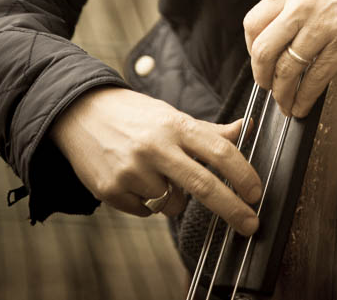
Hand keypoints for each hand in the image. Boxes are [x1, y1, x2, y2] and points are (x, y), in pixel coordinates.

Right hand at [48, 86, 260, 234]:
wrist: (80, 113)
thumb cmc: (134, 115)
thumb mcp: (171, 115)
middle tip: (251, 224)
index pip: (219, 151)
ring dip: (174, 197)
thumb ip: (209, 130)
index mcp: (175, 125)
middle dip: (233, 209)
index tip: (256, 192)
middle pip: (204, 186)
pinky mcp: (112, 190)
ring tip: (156, 172)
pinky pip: (146, 212)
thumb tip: (246, 128)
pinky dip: (147, 202)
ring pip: (174, 204)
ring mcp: (132, 171)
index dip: (243, 174)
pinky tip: (135, 179)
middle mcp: (155, 147)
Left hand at [243, 0, 336, 118]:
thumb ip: (300, 0)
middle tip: (268, 87)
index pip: (253, 23)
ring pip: (287, 70)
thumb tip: (288, 27)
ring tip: (286, 104)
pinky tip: (304, 105)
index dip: (251, 49)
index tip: (259, 60)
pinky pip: (316, 78)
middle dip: (261, 77)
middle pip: (263, 51)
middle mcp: (302, 7)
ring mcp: (323, 27)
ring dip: (283, 94)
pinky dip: (305, 98)